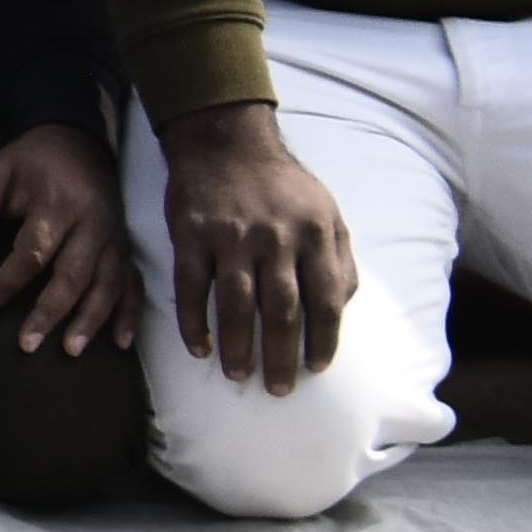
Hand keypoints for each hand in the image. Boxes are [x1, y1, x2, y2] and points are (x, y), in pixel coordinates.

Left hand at [0, 123, 129, 355]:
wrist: (77, 140)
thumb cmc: (29, 161)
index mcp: (58, 204)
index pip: (30, 254)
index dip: (4, 285)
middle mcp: (92, 224)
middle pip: (73, 275)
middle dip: (51, 313)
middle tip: (27, 345)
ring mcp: (114, 237)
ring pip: (108, 284)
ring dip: (92, 319)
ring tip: (70, 350)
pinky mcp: (125, 245)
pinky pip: (134, 282)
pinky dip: (130, 313)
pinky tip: (121, 343)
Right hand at [152, 102, 358, 397]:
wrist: (226, 142)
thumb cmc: (281, 185)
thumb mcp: (326, 212)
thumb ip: (337, 258)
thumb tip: (340, 306)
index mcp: (313, 234)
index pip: (324, 299)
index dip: (323, 339)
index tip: (316, 369)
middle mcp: (275, 238)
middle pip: (281, 310)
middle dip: (281, 355)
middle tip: (279, 389)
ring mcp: (230, 237)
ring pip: (236, 303)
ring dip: (238, 345)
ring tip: (238, 374)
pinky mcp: (190, 235)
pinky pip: (191, 287)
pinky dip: (193, 321)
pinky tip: (200, 347)